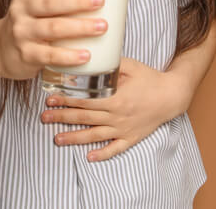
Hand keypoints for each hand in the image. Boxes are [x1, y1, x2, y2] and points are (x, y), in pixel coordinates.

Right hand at [0, 0, 106, 80]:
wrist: (2, 49)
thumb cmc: (30, 20)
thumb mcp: (34, 1)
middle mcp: (19, 10)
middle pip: (49, 4)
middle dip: (77, 2)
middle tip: (99, 0)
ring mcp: (21, 33)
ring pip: (52, 28)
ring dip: (79, 27)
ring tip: (101, 26)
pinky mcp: (26, 55)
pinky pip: (49, 55)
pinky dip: (69, 56)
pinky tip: (86, 55)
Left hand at [39, 57, 188, 161]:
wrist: (171, 96)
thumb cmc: (150, 78)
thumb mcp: (130, 65)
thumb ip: (110, 64)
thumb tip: (89, 57)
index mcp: (116, 98)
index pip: (84, 100)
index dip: (66, 99)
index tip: (50, 99)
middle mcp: (117, 116)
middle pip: (84, 118)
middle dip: (62, 117)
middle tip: (44, 118)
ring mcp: (124, 129)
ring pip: (94, 135)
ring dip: (74, 138)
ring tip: (56, 139)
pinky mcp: (131, 137)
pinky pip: (115, 148)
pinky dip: (102, 154)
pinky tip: (89, 157)